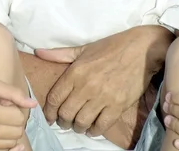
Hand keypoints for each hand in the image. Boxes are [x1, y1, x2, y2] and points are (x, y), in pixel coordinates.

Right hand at [0, 76, 36, 150]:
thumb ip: (13, 93)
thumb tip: (33, 104)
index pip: (19, 118)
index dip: (15, 108)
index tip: (4, 102)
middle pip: (16, 133)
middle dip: (13, 121)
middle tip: (1, 111)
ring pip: (9, 145)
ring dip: (6, 132)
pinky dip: (0, 144)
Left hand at [35, 26, 171, 136]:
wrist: (140, 49)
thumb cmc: (110, 47)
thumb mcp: (83, 48)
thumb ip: (59, 54)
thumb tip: (38, 52)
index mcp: (76, 71)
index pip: (55, 98)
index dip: (49, 111)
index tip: (49, 116)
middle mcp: (86, 86)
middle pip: (66, 113)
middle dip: (62, 121)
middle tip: (64, 121)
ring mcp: (103, 97)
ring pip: (82, 122)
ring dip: (77, 127)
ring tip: (77, 125)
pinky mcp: (118, 106)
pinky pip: (101, 126)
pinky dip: (94, 130)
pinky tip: (92, 128)